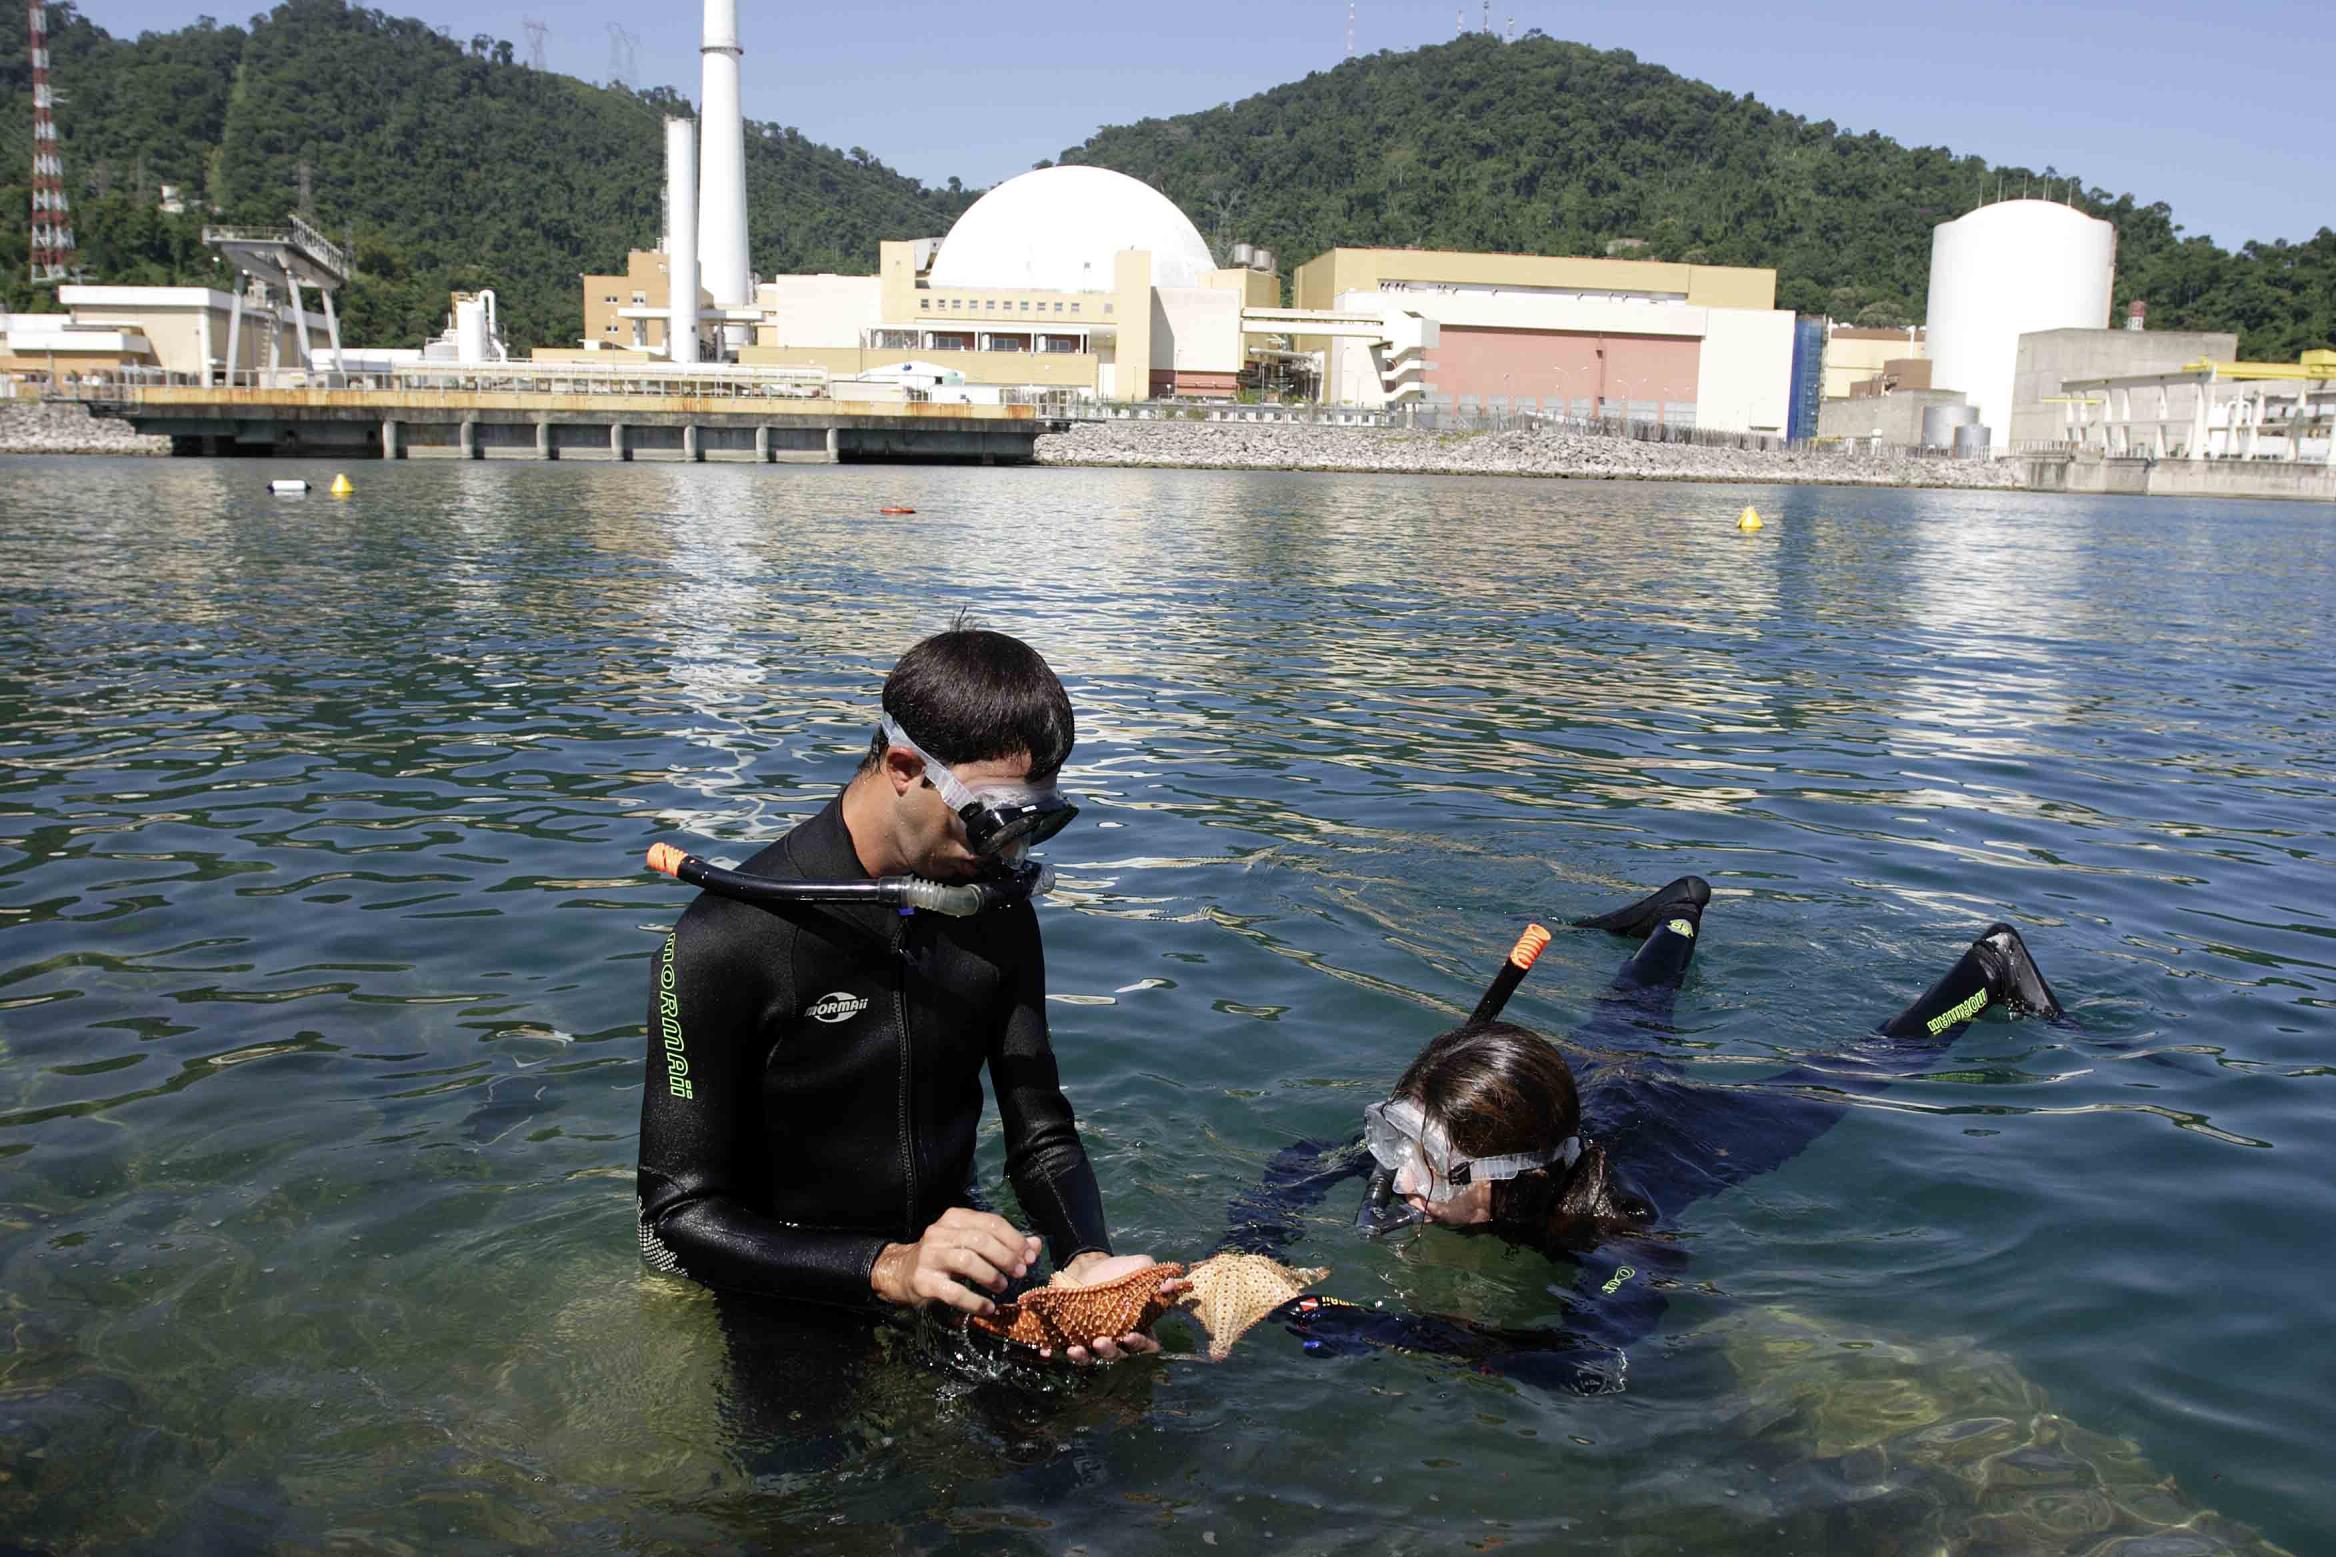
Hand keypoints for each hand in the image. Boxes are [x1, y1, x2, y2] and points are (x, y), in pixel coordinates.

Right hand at [869, 1207, 1040, 1317]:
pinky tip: (987, 1308)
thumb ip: (1003, 1244)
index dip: (1014, 1239)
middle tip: (1019, 1273)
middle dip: (1005, 1257)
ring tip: (1002, 1287)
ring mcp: (929, 1256)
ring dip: (990, 1275)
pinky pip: (953, 1291)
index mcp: (955, 1218)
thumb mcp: (971, 1245)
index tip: (1029, 1257)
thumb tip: (1035, 1245)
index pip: (991, 1222)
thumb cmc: (944, 1257)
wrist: (902, 1272)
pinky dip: (974, 1301)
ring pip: (966, 1260)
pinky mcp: (923, 1281)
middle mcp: (940, 1233)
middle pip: (980, 1240)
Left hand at [1037, 1252, 1189, 1364]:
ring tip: (1076, 1349)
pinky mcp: (1073, 1337)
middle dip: (1110, 1352)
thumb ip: (1154, 1278)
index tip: (1131, 1336)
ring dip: (1084, 1357)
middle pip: (1118, 1356)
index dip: (1140, 1345)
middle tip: (1100, 1341)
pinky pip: (1066, 1351)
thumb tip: (1172, 1283)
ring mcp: (1093, 1340)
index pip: (1145, 1345)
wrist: (1087, 1265)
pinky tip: (1052, 1351)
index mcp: (1137, 1327)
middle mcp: (1117, 1339)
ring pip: (1092, 1358)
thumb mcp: (1139, 1269)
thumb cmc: (1118, 1270)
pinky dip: (1059, 1353)